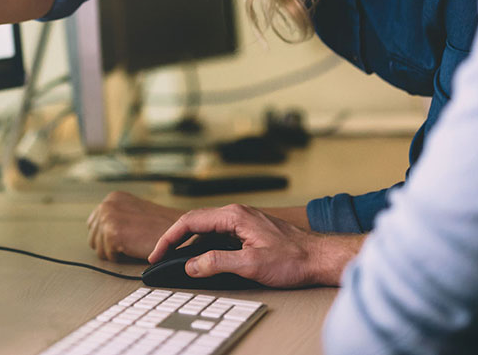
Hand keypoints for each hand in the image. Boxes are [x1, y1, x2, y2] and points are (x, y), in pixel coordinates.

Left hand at [87, 191, 184, 260]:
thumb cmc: (160, 228)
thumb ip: (117, 217)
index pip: (93, 225)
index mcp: (113, 197)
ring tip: (134, 244)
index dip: (108, 237)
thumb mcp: (134, 214)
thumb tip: (98, 231)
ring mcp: (108, 217)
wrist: (178, 235)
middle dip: (109, 246)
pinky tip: (134, 248)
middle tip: (131, 243)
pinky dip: (121, 258)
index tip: (125, 238)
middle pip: (93, 237)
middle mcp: (107, 203)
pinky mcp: (112, 232)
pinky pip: (107, 256)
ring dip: (116, 252)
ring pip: (98, 249)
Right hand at [149, 204, 364, 287]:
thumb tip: (191, 264)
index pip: (191, 221)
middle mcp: (236, 213)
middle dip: (174, 239)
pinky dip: (203, 245)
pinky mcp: (248, 230)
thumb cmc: (293, 259)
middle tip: (159, 257)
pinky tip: (200, 257)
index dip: (170, 238)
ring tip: (174, 259)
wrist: (320, 258)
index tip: (158, 253)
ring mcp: (242, 220)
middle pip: (195, 222)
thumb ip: (218, 262)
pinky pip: (217, 234)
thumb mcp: (252, 264)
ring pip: (206, 228)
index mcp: (233, 215)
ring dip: (188, 242)